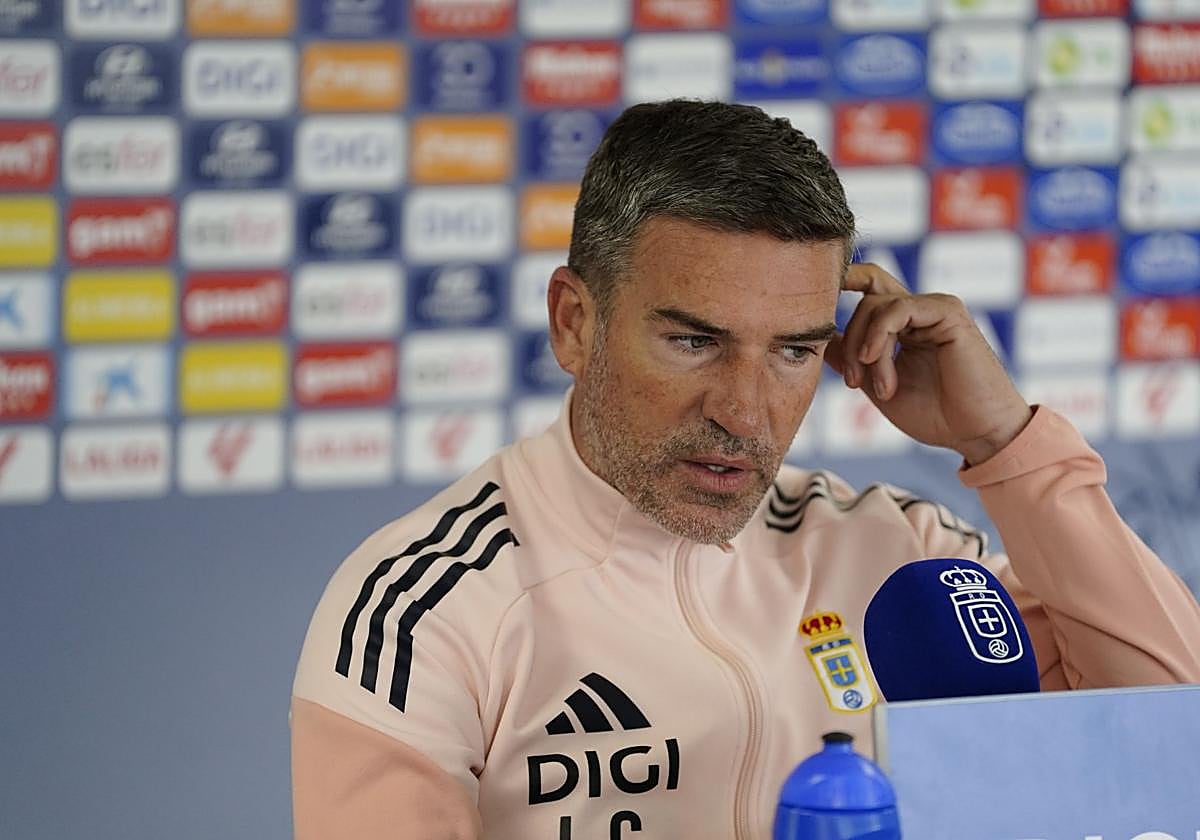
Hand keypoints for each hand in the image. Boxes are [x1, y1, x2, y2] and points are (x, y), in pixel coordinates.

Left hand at [823, 263, 1032, 466]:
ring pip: (874, 305)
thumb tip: (817, 338)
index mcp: (905, 324)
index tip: (812, 294)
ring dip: (864, 350)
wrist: (978, 433)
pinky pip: (898, 308)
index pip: (869, 287)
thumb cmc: (936, 414)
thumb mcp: (876, 384)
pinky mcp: (948, 312)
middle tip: (850, 380)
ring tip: (879, 388)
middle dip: (847, 337)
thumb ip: (849, 358)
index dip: (844, 280)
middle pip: (865, 295)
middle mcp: (919, 311)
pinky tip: (876, 362)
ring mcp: (934, 308)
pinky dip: (878, 336)